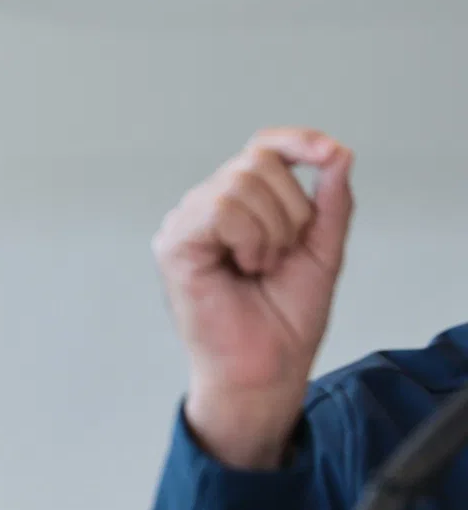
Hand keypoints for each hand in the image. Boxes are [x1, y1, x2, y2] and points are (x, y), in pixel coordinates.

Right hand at [153, 128, 354, 468]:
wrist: (266, 368)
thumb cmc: (283, 322)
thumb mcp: (321, 250)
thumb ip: (330, 203)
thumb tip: (337, 154)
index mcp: (236, 207)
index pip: (262, 148)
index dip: (296, 141)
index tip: (328, 154)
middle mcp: (204, 209)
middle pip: (257, 162)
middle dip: (290, 210)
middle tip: (281, 256)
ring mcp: (184, 225)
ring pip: (239, 183)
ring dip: (271, 230)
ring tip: (262, 267)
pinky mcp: (173, 246)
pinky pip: (220, 210)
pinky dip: (248, 238)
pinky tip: (245, 267)